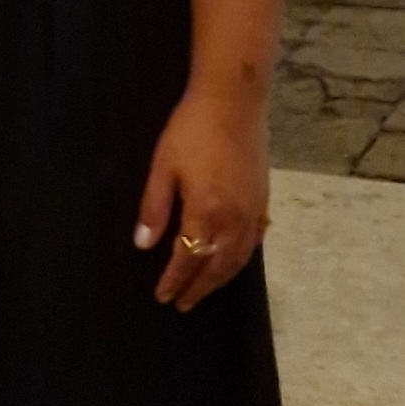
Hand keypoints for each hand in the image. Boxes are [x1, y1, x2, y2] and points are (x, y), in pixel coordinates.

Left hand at [134, 83, 269, 312]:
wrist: (234, 101)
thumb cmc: (191, 130)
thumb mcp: (163, 168)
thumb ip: (154, 209)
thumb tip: (143, 245)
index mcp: (206, 213)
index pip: (188, 258)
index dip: (174, 280)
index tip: (162, 296)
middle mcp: (234, 219)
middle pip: (217, 265)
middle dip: (198, 287)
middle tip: (183, 304)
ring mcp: (253, 210)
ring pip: (239, 257)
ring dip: (221, 278)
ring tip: (204, 290)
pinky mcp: (263, 198)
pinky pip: (255, 239)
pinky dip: (242, 257)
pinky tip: (235, 260)